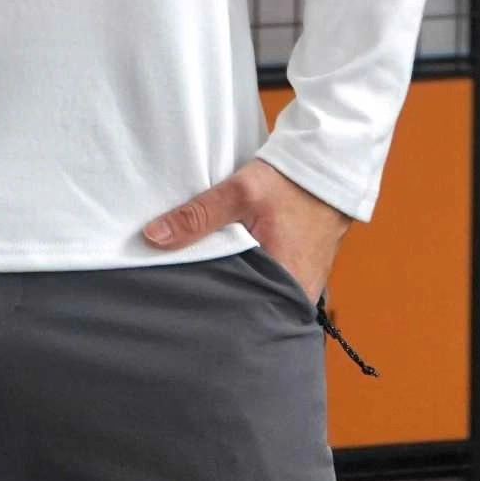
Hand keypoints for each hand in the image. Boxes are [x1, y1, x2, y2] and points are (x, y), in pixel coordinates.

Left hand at [142, 157, 349, 310]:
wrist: (325, 170)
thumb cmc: (290, 183)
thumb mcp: (241, 192)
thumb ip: (198, 216)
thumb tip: (154, 237)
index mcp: (286, 286)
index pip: (236, 310)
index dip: (205, 304)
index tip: (177, 298)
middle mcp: (296, 297)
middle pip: (244, 305)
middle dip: (215, 299)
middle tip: (182, 291)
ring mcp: (299, 290)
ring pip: (253, 294)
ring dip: (231, 284)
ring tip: (201, 279)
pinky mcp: (297, 277)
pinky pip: (266, 284)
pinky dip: (247, 275)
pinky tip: (227, 265)